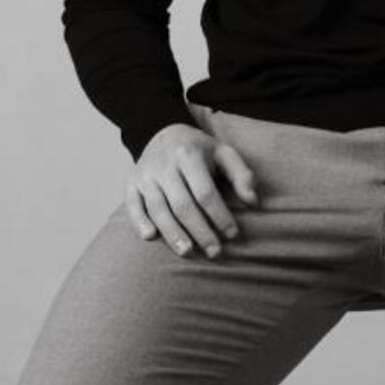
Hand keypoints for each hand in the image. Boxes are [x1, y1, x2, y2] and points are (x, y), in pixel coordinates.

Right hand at [125, 122, 257, 257]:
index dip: (219, 215)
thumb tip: (253, 202)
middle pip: (182, 204)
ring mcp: (146, 174)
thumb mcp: (223, 153)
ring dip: (172, 233)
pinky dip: (139, 221)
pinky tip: (150, 237)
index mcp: (189, 155)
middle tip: (214, 252)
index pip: (206, 192)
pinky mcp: (131, 181)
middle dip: (199, 231)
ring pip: (158, 208)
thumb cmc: (199, 150)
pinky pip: (132, 204)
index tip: (232, 234)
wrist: (163, 132)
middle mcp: (165, 164)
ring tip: (188, 252)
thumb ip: (242, 175)